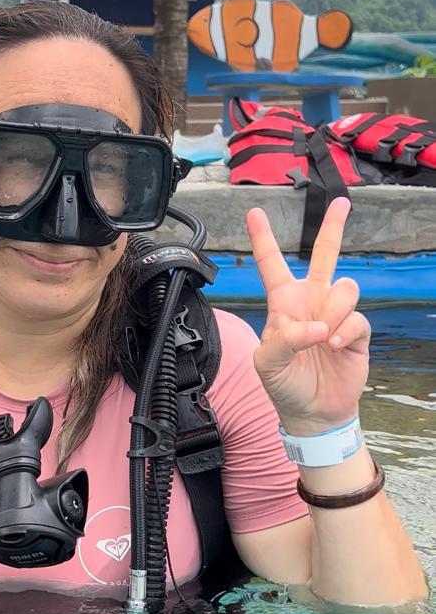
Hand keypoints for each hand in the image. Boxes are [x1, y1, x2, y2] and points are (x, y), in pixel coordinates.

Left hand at [246, 197, 370, 435]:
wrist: (312, 411)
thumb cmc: (283, 384)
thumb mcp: (267, 363)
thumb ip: (284, 340)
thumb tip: (317, 327)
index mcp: (283, 304)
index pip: (272, 265)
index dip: (264, 240)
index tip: (255, 213)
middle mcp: (311, 302)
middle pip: (324, 256)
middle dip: (333, 228)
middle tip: (340, 202)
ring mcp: (335, 315)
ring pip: (345, 287)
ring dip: (332, 312)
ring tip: (323, 338)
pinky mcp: (357, 331)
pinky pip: (357, 317)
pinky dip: (345, 331)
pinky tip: (334, 347)